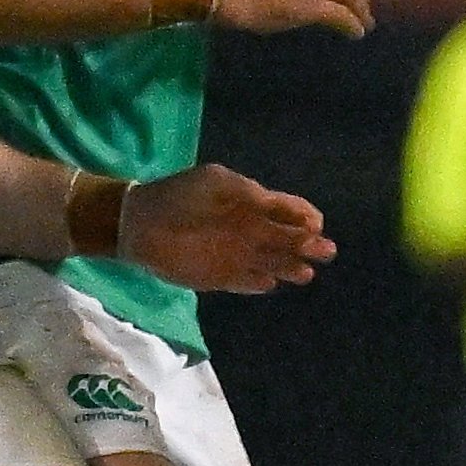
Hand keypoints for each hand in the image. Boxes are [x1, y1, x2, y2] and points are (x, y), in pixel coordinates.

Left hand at [121, 162, 334, 292]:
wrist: (142, 223)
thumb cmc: (180, 195)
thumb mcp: (216, 181)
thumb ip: (246, 192)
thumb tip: (274, 202)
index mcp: (254, 204)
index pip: (291, 211)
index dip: (306, 217)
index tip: (314, 224)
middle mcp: (252, 231)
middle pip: (289, 240)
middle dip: (309, 245)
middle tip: (323, 251)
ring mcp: (239, 256)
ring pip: (274, 264)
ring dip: (290, 268)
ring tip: (303, 273)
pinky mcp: (222, 278)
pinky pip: (248, 283)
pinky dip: (259, 283)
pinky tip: (269, 282)